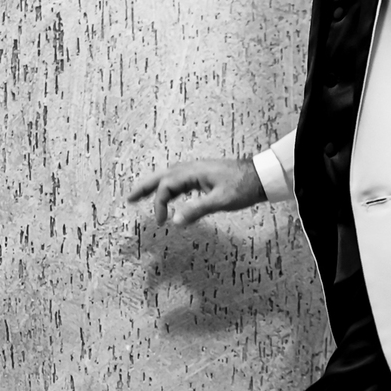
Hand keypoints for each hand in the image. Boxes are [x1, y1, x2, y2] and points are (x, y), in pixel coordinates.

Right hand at [127, 157, 265, 226]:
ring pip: (170, 176)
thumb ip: (196, 210)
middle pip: (162, 176)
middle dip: (144, 187)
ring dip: (155, 186)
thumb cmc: (243, 186)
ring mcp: (198, 170)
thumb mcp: (220, 201)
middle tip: (129, 198)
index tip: (162, 222)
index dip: (160, 204)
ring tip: (141, 195)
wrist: (261, 176)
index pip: (167, 187)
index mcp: (193, 171)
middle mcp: (192, 168)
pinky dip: (170, 187)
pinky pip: (181, 179)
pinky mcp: (204, 175)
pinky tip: (170, 195)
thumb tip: (175, 222)